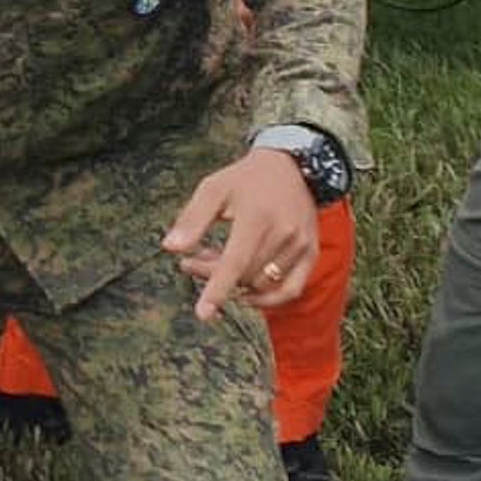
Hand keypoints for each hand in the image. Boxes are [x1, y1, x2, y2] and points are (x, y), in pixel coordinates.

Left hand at [163, 147, 318, 324]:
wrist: (290, 166)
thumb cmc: (245, 179)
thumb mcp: (213, 189)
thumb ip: (192, 219)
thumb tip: (170, 247)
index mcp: (257, 218)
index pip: (235, 263)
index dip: (217, 289)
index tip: (202, 313)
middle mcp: (283, 234)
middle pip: (245, 275)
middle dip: (213, 276)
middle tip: (191, 262)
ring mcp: (300, 246)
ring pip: (263, 284)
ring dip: (236, 284)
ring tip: (215, 263)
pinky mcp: (310, 253)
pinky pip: (291, 289)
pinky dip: (269, 299)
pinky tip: (246, 294)